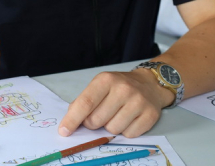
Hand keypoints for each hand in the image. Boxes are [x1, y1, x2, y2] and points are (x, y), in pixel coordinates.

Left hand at [58, 69, 173, 137]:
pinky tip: (128, 119)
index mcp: (106, 80)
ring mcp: (138, 102)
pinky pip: (129, 135)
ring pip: (112, 130)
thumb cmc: (119, 86)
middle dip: (92, 123)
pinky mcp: (151, 115)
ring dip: (110, 127)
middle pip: (97, 120)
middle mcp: (123, 89)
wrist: (149, 84)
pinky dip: (125, 131)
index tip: (64, 131)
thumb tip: (70, 122)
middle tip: (99, 115)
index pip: (86, 103)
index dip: (73, 119)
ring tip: (116, 115)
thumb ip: (84, 101)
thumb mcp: (99, 86)